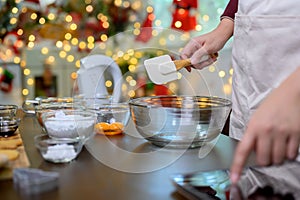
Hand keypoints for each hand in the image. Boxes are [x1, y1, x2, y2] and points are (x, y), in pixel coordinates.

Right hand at [181, 18, 233, 70]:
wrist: (223, 34)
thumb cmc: (217, 38)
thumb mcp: (208, 48)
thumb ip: (199, 55)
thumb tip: (191, 62)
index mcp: (192, 44)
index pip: (183, 55)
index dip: (185, 63)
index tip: (190, 69)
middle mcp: (193, 47)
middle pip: (190, 60)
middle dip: (199, 64)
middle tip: (208, 62)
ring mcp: (196, 50)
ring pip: (196, 62)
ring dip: (205, 63)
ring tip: (212, 58)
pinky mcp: (200, 53)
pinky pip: (200, 61)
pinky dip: (207, 61)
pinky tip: (213, 57)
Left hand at [230, 68, 299, 183]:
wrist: (291, 93)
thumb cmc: (272, 105)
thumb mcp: (256, 118)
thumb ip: (253, 134)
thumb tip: (252, 152)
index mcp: (253, 127)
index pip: (242, 150)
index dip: (237, 166)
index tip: (234, 178)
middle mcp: (266, 131)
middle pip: (263, 160)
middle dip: (264, 160)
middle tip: (266, 152)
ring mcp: (282, 133)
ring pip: (278, 159)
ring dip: (277, 157)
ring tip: (277, 146)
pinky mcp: (296, 134)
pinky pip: (292, 154)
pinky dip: (289, 153)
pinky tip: (287, 144)